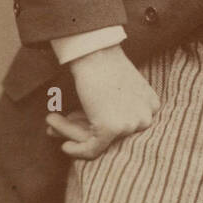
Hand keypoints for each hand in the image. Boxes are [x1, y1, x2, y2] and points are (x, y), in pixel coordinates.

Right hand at [45, 44, 160, 158]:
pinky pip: (92, 149)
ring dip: (71, 132)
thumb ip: (109, 111)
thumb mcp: (116, 89)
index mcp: (151, 106)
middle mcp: (146, 117)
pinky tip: (65, 147)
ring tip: (51, 123)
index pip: (123, 126)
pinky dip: (76, 150)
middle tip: (62, 123)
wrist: (94, 52)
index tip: (76, 117)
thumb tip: (88, 133)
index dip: (97, 122)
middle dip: (83, 129)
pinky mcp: (112, 129)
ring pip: (98, 141)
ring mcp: (131, 124)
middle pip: (111, 135)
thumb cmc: (102, 63)